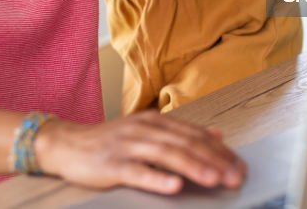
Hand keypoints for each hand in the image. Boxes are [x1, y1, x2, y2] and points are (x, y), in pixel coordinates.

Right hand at [35, 110, 245, 194]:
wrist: (66, 144)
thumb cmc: (110, 142)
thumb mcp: (147, 131)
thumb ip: (181, 132)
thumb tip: (217, 133)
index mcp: (155, 120)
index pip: (194, 134)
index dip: (220, 150)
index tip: (240, 165)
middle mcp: (144, 129)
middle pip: (185, 143)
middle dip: (214, 160)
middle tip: (235, 176)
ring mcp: (127, 145)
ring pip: (166, 155)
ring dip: (194, 167)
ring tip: (215, 179)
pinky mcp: (111, 164)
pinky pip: (137, 172)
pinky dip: (157, 178)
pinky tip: (174, 186)